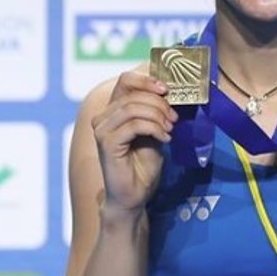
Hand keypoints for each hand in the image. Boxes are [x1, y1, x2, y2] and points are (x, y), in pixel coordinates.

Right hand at [91, 72, 175, 215]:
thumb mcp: (153, 131)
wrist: (134, 195)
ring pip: (133, 108)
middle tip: (174, 118)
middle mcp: (103, 118)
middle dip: (159, 103)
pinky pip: (134, 125)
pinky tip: (164, 138)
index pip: (126, 80)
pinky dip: (154, 128)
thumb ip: (155, 112)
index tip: (167, 90)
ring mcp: (102, 130)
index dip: (147, 80)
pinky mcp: (107, 143)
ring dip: (157, 116)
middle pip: (133, 94)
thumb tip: (168, 93)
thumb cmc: (142, 165)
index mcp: (113, 111)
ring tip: (170, 129)